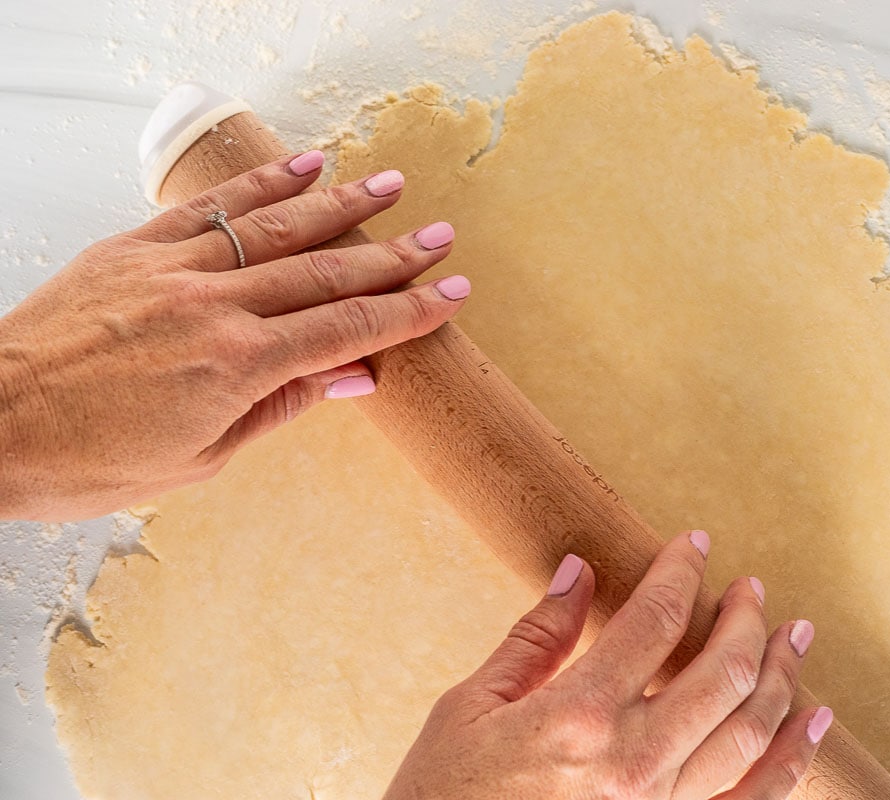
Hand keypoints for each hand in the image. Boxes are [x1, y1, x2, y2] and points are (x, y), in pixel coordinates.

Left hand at [0, 150, 467, 520]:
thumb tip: (349, 379)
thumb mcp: (201, 457)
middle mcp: (214, 307)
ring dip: (342, 205)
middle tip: (443, 237)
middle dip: (394, 255)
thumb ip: (281, 406)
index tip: (449, 294)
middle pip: (326, 272)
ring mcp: (174, 270)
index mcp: (237, 366)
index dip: (406, 312)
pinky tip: (303, 167)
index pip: (346, 330)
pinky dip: (262, 185)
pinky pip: (211, 208)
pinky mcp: (135, 249)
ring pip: (278, 228)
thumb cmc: (88, 458)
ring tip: (391, 186)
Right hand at [386, 531, 830, 799]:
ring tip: (796, 637)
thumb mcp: (469, 707)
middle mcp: (632, 764)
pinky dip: (794, 758)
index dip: (680, 572)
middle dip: (746, 618)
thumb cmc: (443, 797)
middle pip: (722, 672)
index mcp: (576, 717)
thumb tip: (579, 572)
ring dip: (783, 675)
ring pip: (752, 733)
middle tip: (751, 588)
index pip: (653, 621)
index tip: (693, 545)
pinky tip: (813, 719)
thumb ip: (535, 638)